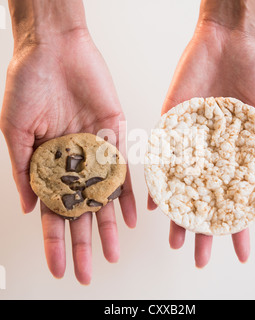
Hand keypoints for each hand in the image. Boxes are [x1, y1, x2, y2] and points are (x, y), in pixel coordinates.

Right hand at [1, 1, 135, 284]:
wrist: (54, 49)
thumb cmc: (28, 84)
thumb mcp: (16, 130)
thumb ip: (23, 170)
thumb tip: (28, 208)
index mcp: (48, 165)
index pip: (53, 212)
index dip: (54, 241)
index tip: (59, 267)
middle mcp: (74, 163)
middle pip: (81, 211)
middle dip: (84, 242)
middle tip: (88, 270)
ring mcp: (96, 152)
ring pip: (105, 197)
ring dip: (108, 226)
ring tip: (112, 253)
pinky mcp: (116, 136)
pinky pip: (124, 170)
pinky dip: (127, 194)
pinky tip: (130, 219)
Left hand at [148, 0, 254, 267]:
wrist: (229, 42)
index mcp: (235, 156)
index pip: (237, 200)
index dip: (240, 227)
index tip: (240, 252)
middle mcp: (210, 155)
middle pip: (205, 200)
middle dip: (204, 228)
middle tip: (199, 256)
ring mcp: (189, 143)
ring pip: (181, 187)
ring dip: (178, 213)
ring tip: (175, 238)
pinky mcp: (171, 127)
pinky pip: (161, 159)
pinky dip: (156, 180)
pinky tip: (153, 202)